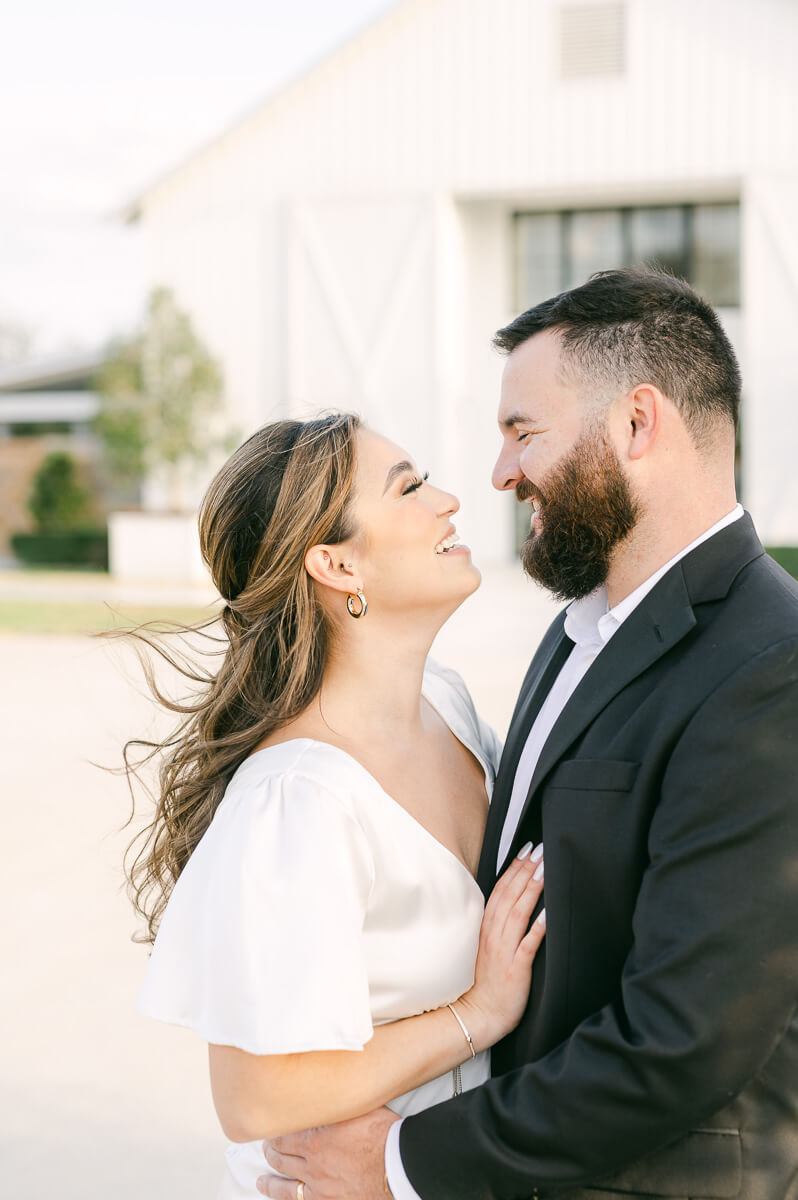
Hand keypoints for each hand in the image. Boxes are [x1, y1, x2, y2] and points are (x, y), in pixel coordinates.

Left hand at [257, 1107, 399, 1199]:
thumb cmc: (383, 1134)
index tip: (270, 1130)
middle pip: (281, 1158)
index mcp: (316, 1137)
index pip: (284, 1135)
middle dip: (271, 1152)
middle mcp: (312, 1163)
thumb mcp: (357, 1107)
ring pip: (285, 1186)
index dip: (274, 1133)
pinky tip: (285, 1198)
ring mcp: (319, 1186)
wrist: (399, 1165)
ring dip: (271, 1181)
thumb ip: (337, 1105)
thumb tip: (328, 1090)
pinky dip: (289, 1199)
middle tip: (266, 1148)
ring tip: (262, 1179)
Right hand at [457, 843, 544, 1050]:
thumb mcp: (489, 946)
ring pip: (518, 914)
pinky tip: (548, 914)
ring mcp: (504, 951)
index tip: (527, 851)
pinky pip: (528, 945)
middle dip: (525, 871)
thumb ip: (500, 923)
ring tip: (545, 871)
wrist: (480, 1015)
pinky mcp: (515, 969)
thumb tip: (516, 899)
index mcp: (487, 928)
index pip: (501, 891)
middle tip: (540, 851)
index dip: (514, 869)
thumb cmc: (489, 982)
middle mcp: (494, 935)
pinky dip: (538, 928)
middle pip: (510, 896)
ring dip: (532, 890)